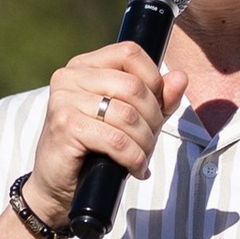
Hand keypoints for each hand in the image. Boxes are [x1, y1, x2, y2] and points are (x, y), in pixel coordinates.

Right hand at [20, 41, 184, 228]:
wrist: (58, 185)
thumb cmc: (94, 149)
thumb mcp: (131, 120)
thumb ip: (156, 98)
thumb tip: (181, 78)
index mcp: (84, 66)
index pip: (130, 53)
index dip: (153, 80)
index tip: (155, 109)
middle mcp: (70, 76)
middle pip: (133, 86)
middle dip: (152, 119)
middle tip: (149, 142)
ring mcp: (64, 100)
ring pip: (128, 114)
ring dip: (144, 142)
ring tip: (141, 158)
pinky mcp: (65, 126)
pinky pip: (116, 139)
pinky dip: (133, 157)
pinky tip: (135, 168)